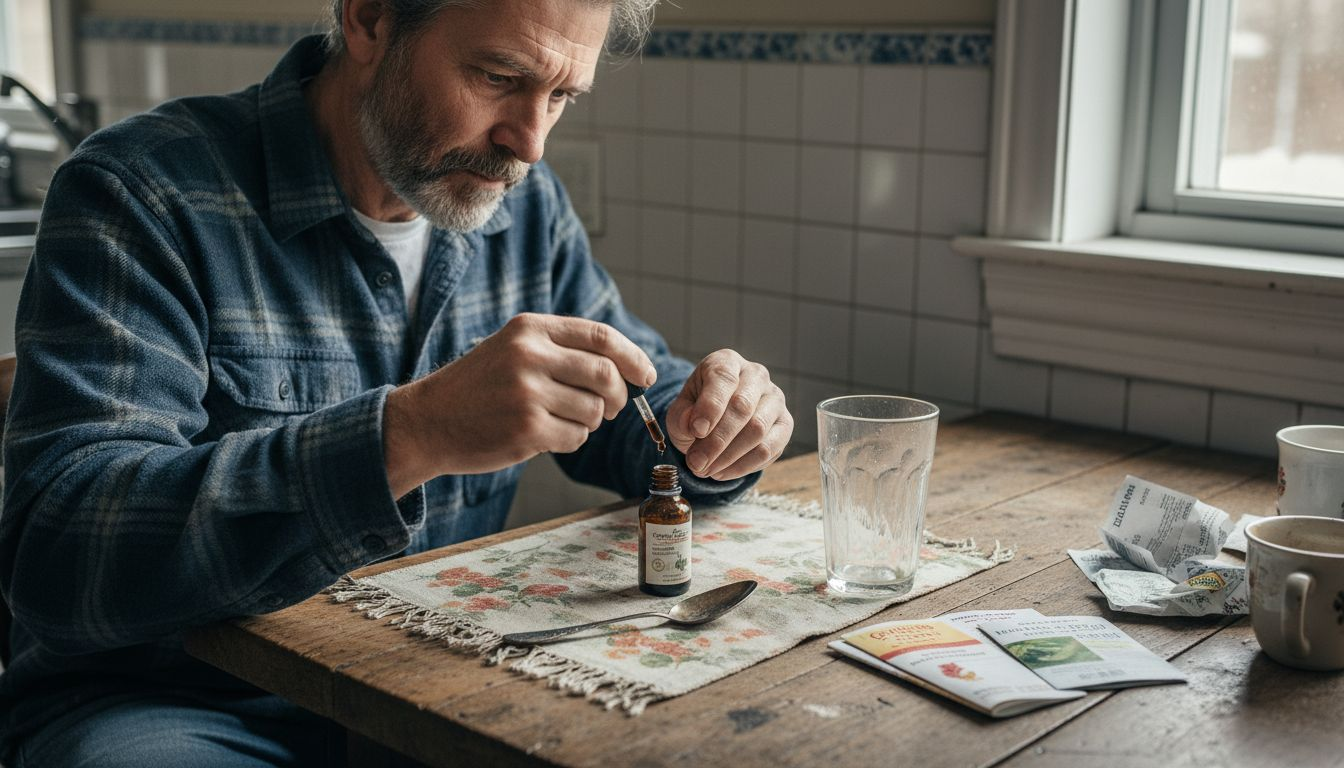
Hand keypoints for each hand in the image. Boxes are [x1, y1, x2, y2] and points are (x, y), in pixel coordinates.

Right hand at [383, 313, 656, 496]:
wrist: (427, 421)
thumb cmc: (478, 388)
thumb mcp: (513, 348)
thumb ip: (561, 349)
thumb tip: (625, 366)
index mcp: (529, 328)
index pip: (600, 337)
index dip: (632, 357)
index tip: (645, 374)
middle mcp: (529, 355)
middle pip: (605, 375)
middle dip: (616, 396)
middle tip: (610, 407)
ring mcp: (528, 393)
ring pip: (593, 410)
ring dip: (588, 421)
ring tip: (560, 420)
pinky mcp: (527, 429)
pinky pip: (576, 438)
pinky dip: (571, 440)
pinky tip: (545, 436)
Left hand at [666, 350, 792, 480]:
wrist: (716, 420)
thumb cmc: (697, 410)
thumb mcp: (680, 411)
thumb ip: (682, 417)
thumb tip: (695, 427)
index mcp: (727, 362)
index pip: (723, 378)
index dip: (710, 406)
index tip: (696, 431)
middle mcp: (756, 375)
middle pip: (743, 407)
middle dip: (717, 440)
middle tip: (696, 463)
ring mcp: (775, 399)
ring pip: (758, 430)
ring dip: (728, 457)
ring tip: (705, 470)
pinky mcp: (785, 424)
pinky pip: (769, 449)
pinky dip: (742, 466)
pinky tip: (721, 472)